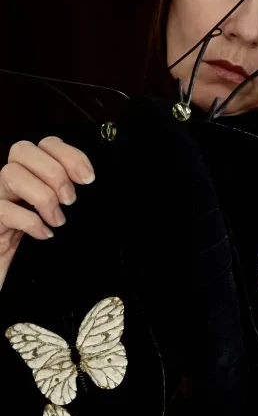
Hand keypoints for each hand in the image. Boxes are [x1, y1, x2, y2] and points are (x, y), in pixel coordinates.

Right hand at [0, 137, 94, 288]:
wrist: (13, 272)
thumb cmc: (40, 237)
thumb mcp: (61, 212)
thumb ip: (70, 195)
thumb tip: (91, 185)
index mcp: (33, 173)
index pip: (47, 144)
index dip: (70, 155)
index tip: (88, 178)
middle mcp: (11, 180)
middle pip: (23, 149)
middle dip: (54, 172)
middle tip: (70, 200)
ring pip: (10, 173)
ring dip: (42, 196)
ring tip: (57, 219)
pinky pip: (3, 209)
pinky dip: (29, 221)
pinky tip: (44, 233)